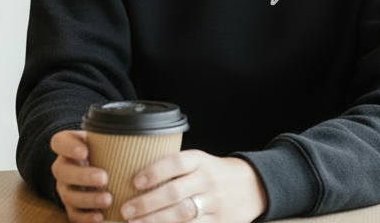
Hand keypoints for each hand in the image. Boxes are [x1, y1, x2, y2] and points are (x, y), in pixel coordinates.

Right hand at [51, 130, 111, 222]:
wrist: (107, 168)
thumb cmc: (108, 151)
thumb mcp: (107, 139)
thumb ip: (111, 136)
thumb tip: (132, 131)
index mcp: (68, 147)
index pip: (59, 143)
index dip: (68, 147)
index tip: (84, 152)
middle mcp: (63, 168)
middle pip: (62, 171)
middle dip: (83, 176)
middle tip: (104, 178)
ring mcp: (66, 189)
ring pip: (68, 195)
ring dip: (88, 199)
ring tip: (108, 199)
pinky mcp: (72, 208)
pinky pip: (74, 215)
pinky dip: (86, 218)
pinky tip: (100, 217)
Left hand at [119, 150, 266, 222]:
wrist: (253, 187)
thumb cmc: (216, 174)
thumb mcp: (201, 162)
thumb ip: (175, 169)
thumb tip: (137, 180)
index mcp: (202, 162)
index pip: (176, 163)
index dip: (154, 172)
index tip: (134, 181)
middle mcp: (209, 181)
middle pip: (175, 192)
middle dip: (147, 203)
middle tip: (126, 210)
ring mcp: (215, 204)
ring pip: (182, 214)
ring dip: (155, 221)